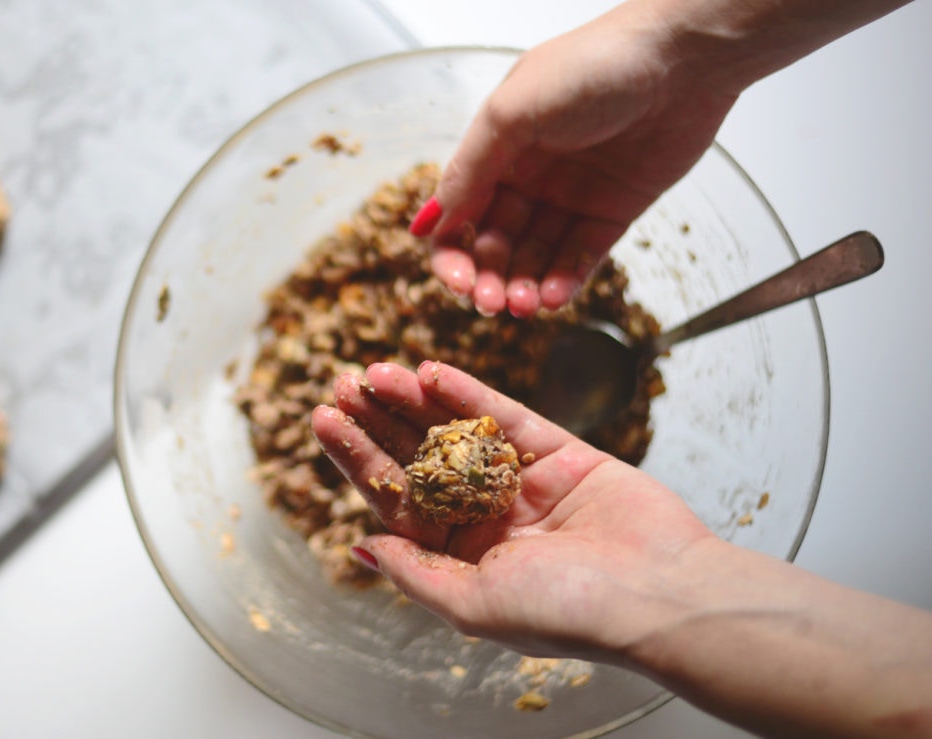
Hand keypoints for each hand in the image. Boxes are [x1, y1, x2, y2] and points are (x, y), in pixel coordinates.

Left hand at [311, 360, 716, 663]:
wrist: (659, 592)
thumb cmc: (569, 613)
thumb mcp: (472, 604)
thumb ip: (416, 572)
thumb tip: (362, 547)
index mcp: (461, 557)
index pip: (395, 498)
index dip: (358, 459)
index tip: (324, 420)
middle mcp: (486, 517)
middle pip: (418, 459)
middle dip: (378, 421)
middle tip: (340, 383)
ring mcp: (521, 481)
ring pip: (455, 430)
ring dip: (414, 400)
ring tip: (376, 371)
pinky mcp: (558, 451)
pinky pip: (504, 415)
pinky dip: (468, 391)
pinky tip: (430, 372)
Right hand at [412, 0, 737, 315]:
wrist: (683, 55)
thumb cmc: (594, 63)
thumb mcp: (513, 110)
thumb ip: (470, 167)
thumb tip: (430, 220)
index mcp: (498, 147)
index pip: (460, 213)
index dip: (451, 252)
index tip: (457, 281)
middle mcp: (530, 174)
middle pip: (495, 242)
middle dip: (488, 276)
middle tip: (491, 302)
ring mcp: (572, 194)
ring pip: (536, 256)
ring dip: (524, 284)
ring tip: (525, 306)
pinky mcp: (615, 209)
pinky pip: (582, 255)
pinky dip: (566, 280)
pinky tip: (554, 297)